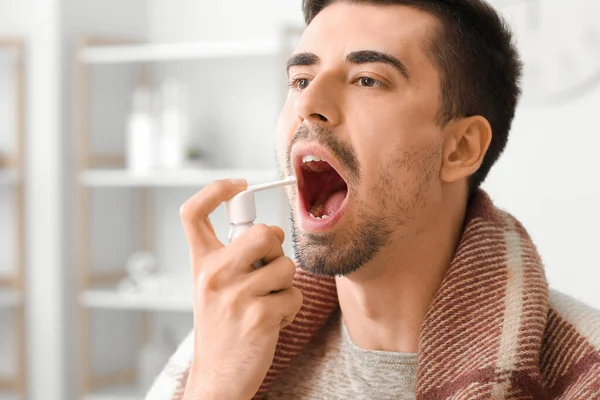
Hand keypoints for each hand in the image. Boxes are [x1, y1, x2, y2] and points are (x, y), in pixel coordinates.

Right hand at [180, 179, 302, 399]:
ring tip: (267, 303)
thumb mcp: (215, 289)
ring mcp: (235, 296)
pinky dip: (290, 310)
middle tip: (269, 267)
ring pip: (286, 266)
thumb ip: (236, 258)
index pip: (193, 213)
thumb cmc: (222, 329)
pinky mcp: (259, 316)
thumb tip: (272, 232)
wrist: (218, 378)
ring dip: (286, 285)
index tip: (238, 185)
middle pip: (262, 232)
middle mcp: (213, 275)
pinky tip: (272, 323)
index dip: (216, 189)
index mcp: (201, 264)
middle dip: (277, 247)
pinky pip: (295, 296)